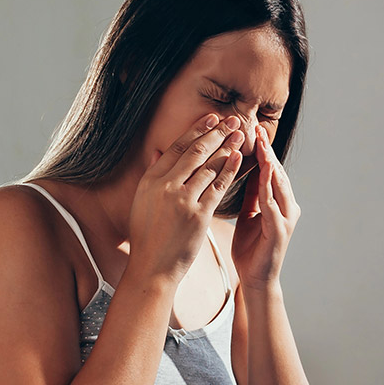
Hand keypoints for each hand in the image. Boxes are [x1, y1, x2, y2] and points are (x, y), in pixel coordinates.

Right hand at [128, 113, 243, 283]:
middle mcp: (164, 186)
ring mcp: (181, 200)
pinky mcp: (197, 215)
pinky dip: (230, 170)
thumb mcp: (143, 201)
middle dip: (216, 132)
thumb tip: (158, 151)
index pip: (176, 147)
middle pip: (195, 152)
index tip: (212, 118)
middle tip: (233, 119)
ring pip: (209, 167)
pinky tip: (240, 158)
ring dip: (227, 147)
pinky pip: (218, 187)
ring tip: (240, 134)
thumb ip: (153, 174)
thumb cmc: (148, 236)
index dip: (196, 130)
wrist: (152, 266)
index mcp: (150, 180)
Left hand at [232, 124, 299, 290]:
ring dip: (271, 164)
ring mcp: (285, 219)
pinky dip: (268, 188)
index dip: (262, 150)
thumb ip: (250, 193)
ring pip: (279, 185)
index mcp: (277, 202)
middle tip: (257, 128)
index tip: (251, 130)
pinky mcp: (280, 231)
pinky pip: (272, 205)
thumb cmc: (250, 247)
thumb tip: (242, 168)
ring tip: (262, 144)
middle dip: (267, 150)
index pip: (270, 170)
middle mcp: (286, 207)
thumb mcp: (247, 213)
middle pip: (277, 173)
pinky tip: (264, 174)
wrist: (255, 278)